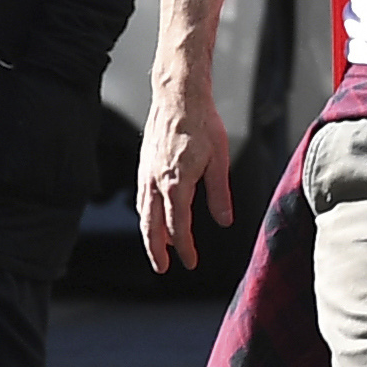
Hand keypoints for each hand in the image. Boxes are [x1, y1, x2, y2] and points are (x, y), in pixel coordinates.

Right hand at [138, 75, 234, 273]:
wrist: (178, 98)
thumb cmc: (202, 124)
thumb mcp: (219, 160)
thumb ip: (219, 193)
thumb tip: (224, 221)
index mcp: (176, 183)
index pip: (179, 226)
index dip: (185, 248)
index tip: (191, 263)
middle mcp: (156, 182)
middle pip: (152, 226)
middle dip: (157, 250)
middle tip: (163, 268)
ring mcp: (146, 174)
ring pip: (144, 213)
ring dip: (151, 234)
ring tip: (161, 249)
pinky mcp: (144, 166)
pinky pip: (143, 198)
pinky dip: (147, 214)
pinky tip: (155, 218)